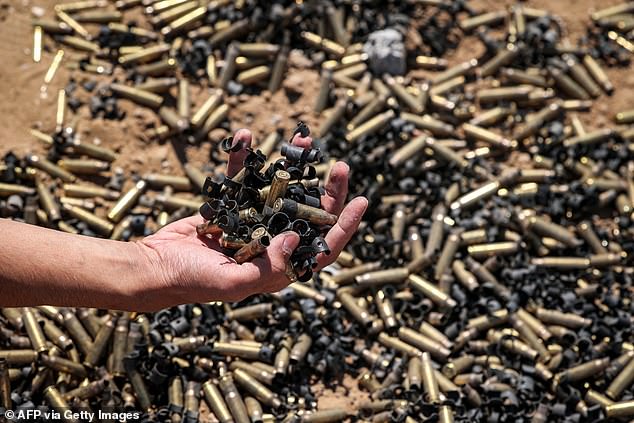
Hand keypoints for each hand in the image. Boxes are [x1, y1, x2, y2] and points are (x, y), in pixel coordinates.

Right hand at [137, 128, 367, 309]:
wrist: (154, 267)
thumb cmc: (191, 282)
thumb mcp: (232, 281)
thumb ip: (267, 266)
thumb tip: (295, 238)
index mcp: (279, 268)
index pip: (322, 248)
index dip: (344, 226)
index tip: (361, 201)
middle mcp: (271, 244)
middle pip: (308, 215)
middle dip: (327, 191)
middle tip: (340, 165)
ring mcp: (251, 222)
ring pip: (280, 190)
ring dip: (292, 165)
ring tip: (304, 137)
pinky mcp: (230, 206)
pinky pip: (242, 178)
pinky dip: (243, 159)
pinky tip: (244, 136)